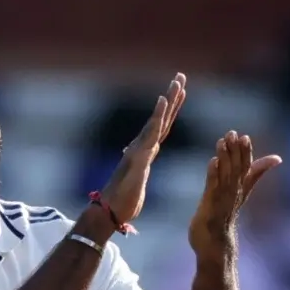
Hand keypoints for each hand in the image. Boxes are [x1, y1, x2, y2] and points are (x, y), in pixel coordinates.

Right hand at [99, 73, 186, 225]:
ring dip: (167, 101)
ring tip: (177, 83)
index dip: (171, 109)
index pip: (162, 127)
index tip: (180, 91)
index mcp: (145, 152)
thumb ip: (139, 168)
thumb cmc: (122, 203)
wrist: (108, 213)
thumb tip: (135, 157)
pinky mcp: (138, 157)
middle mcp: (142, 147)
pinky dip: (157, 116)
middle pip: (162, 118)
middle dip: (172, 97)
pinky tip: (162, 101)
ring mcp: (139, 151)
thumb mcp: (137, 182)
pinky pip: (150, 133)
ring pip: (157, 121)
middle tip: (181, 76)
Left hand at [188, 132, 280, 258]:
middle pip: (237, 169)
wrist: (216, 244)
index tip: (245, 137)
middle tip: (232, 133)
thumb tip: (276, 159)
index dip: (246, 153)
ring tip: (221, 142)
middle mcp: (233, 193)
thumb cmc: (225, 216)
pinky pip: (213, 188)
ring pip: (225, 176)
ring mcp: (222, 200)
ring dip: (224, 158)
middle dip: (235, 151)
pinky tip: (212, 162)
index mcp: (239, 189)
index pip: (246, 168)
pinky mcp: (210, 207)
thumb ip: (255, 173)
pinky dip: (213, 175)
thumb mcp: (240, 193)